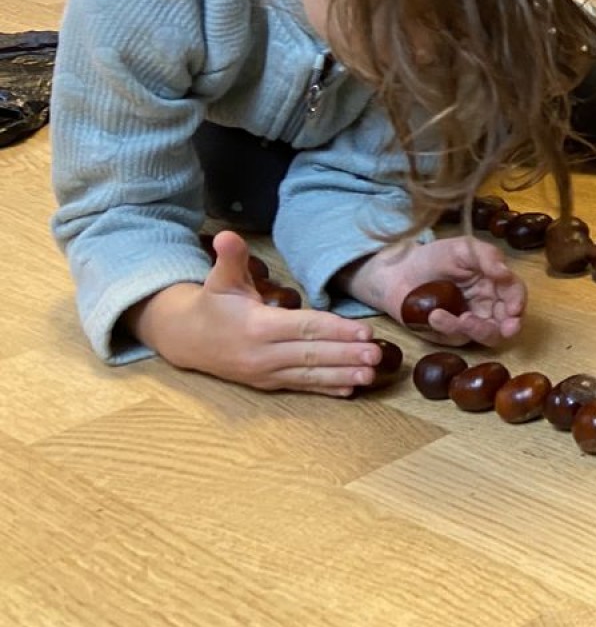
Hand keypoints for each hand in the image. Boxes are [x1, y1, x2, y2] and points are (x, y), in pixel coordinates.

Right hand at [128, 231, 384, 395]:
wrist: (187, 339)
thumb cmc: (213, 303)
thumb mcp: (220, 277)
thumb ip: (231, 257)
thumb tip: (227, 235)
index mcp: (257, 326)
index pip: (304, 328)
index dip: (335, 330)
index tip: (364, 331)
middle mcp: (263, 354)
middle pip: (312, 354)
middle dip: (346, 356)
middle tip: (377, 356)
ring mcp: (265, 373)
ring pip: (309, 375)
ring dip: (342, 376)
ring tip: (370, 376)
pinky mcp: (267, 384)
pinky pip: (300, 386)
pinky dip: (325, 390)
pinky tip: (349, 391)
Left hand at [344, 235, 526, 347]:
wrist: (397, 272)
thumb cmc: (433, 257)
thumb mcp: (462, 248)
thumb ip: (487, 257)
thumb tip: (507, 273)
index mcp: (495, 282)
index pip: (515, 294)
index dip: (518, 303)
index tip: (514, 309)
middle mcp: (487, 305)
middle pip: (507, 322)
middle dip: (506, 327)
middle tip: (503, 328)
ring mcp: (470, 322)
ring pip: (487, 336)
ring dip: (478, 329)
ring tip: (460, 319)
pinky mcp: (449, 335)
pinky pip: (457, 338)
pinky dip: (449, 328)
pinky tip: (434, 315)